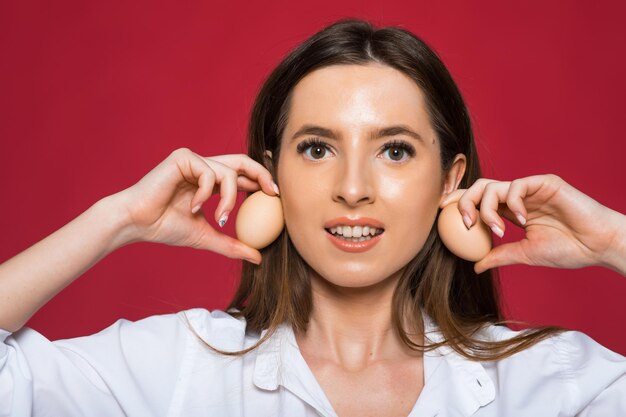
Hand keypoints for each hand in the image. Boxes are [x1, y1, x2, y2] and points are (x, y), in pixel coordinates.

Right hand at [114, 148, 277, 263]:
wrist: (136, 224)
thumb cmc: (165, 228)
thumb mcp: (206, 237)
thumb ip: (231, 244)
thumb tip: (258, 258)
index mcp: (210, 182)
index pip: (242, 175)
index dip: (261, 181)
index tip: (277, 197)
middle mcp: (204, 167)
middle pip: (242, 161)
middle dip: (262, 174)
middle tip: (273, 192)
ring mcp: (193, 161)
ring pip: (227, 172)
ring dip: (228, 198)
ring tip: (219, 218)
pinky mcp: (183, 158)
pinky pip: (208, 173)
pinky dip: (206, 193)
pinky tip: (194, 207)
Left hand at [440, 174, 624, 273]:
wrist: (598, 246)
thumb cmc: (568, 249)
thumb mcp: (525, 255)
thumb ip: (499, 255)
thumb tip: (474, 266)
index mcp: (511, 210)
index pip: (478, 201)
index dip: (459, 204)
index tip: (441, 215)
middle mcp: (517, 196)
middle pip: (478, 188)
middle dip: (465, 203)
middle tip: (466, 224)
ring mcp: (530, 188)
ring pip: (492, 186)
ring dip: (487, 209)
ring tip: (497, 230)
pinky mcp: (544, 183)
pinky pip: (516, 185)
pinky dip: (512, 203)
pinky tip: (522, 220)